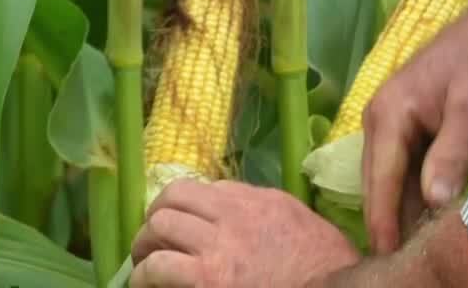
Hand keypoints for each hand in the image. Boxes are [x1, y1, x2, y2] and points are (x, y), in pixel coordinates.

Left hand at [130, 179, 359, 287]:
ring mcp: (218, 244)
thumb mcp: (298, 223)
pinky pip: (156, 266)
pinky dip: (145, 276)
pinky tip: (148, 285)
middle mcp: (236, 214)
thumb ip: (266, 213)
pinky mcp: (205, 277)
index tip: (186, 228)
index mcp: (261, 200)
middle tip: (154, 242)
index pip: (208, 189)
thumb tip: (235, 214)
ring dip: (147, 245)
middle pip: (175, 196)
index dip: (190, 208)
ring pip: (159, 224)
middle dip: (158, 218)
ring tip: (146, 264)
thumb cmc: (322, 267)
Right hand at [361, 0, 467, 254]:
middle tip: (401, 261)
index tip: (387, 258)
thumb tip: (431, 201)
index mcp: (388, 112)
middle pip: (380, 181)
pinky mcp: (416, 126)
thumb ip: (451, 153)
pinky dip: (415, 192)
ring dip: (402, 209)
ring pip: (394, 177)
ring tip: (414, 248)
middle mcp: (383, 117)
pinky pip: (408, 168)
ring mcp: (398, 122)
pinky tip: (427, 218)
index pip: (380, 179)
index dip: (383, 221)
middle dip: (388, 221)